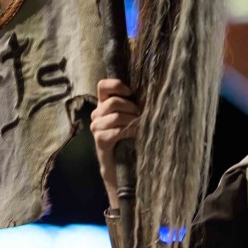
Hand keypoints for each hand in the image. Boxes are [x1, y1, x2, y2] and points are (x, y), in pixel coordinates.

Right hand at [90, 78, 141, 208]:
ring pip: (116, 116)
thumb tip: (151, 90)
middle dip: (131, 108)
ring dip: (132, 121)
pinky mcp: (100, 140)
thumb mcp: (132, 115)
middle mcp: (97, 114)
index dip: (116, 85)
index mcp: (104, 104)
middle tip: (141, 116)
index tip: (130, 92)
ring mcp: (96, 127)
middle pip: (113, 102)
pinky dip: (130, 132)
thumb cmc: (131, 135)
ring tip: (140, 127)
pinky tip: (136, 135)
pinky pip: (116, 131)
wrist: (121, 162)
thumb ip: (133, 103)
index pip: (102, 86)